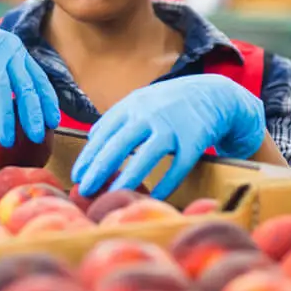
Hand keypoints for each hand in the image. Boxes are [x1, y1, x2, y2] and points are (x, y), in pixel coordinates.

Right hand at [0, 0, 59, 146]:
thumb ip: (5, 80)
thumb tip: (18, 112)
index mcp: (17, 51)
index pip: (39, 79)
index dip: (48, 102)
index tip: (53, 122)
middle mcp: (8, 50)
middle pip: (26, 86)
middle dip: (33, 114)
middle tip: (37, 137)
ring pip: (3, 91)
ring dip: (7, 119)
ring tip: (8, 141)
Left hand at [71, 75, 265, 199]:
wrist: (212, 93)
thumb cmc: (169, 103)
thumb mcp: (140, 102)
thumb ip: (117, 119)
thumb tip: (91, 139)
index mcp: (132, 105)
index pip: (103, 132)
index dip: (89, 156)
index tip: (77, 176)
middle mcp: (149, 114)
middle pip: (119, 144)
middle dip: (99, 168)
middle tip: (85, 190)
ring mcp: (173, 127)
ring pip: (147, 156)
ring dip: (128, 178)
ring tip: (112, 197)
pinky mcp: (194, 140)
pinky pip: (178, 167)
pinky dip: (166, 184)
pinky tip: (153, 197)